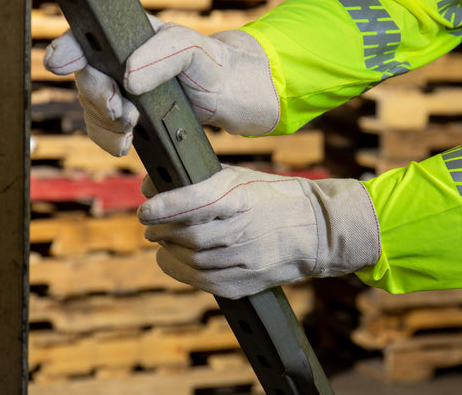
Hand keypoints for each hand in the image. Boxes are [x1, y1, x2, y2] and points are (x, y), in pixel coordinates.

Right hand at [43, 16, 279, 155]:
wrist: (233, 97)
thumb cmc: (216, 65)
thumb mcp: (194, 49)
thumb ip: (163, 55)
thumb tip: (128, 78)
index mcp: (131, 36)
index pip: (89, 37)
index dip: (68, 47)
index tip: (59, 63)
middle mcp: (122, 62)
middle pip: (86, 79)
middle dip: (96, 98)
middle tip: (121, 111)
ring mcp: (126, 92)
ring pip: (93, 109)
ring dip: (104, 123)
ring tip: (130, 130)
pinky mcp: (134, 117)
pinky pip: (106, 130)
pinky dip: (111, 140)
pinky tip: (127, 145)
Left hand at [139, 166, 380, 298]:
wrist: (316, 229)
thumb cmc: (272, 196)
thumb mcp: (239, 177)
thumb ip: (198, 181)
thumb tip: (152, 187)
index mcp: (243, 197)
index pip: (197, 201)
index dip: (166, 206)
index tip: (145, 210)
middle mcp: (244, 229)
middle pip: (189, 236)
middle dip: (161, 231)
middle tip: (152, 225)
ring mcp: (247, 259)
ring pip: (192, 261)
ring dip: (169, 251)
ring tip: (164, 241)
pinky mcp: (247, 282)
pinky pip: (205, 282)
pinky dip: (182, 272)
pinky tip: (175, 260)